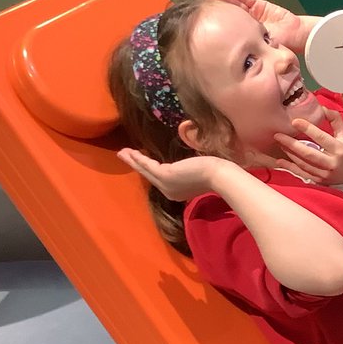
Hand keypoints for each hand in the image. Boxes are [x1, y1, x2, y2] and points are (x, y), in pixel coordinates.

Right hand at [117, 148, 236, 200]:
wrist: (220, 176)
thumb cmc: (216, 173)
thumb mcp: (197, 172)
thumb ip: (188, 170)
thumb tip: (187, 165)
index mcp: (177, 192)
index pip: (159, 179)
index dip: (148, 169)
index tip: (141, 161)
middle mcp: (169, 191)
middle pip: (148, 176)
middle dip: (136, 164)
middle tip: (124, 156)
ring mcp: (166, 185)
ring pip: (146, 170)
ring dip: (133, 160)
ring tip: (122, 152)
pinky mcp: (165, 176)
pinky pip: (148, 165)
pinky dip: (138, 158)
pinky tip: (131, 152)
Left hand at [210, 0, 308, 52]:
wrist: (297, 35)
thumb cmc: (280, 45)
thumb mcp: (259, 49)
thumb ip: (246, 49)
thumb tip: (227, 55)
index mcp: (248, 37)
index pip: (230, 29)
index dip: (219, 24)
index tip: (207, 21)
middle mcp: (249, 25)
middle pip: (231, 16)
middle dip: (220, 10)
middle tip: (206, 6)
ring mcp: (255, 14)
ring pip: (237, 6)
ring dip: (227, 1)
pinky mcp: (261, 5)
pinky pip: (247, 0)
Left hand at [273, 108, 342, 185]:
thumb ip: (335, 119)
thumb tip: (322, 107)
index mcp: (339, 148)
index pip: (321, 137)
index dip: (307, 129)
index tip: (294, 121)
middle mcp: (332, 162)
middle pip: (308, 153)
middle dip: (291, 144)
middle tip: (278, 135)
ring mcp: (325, 173)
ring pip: (303, 163)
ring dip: (289, 154)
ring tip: (279, 144)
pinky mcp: (321, 181)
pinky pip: (303, 174)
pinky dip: (291, 168)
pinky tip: (280, 161)